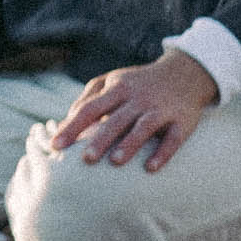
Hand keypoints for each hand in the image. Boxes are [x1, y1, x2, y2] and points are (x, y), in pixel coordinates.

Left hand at [44, 52, 221, 173]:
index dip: (72, 127)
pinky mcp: (182, 121)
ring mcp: (161, 109)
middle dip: (100, 139)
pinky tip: (150, 168)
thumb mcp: (112, 81)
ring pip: (144, 126)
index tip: (55, 146)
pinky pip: (173, 138)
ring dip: (130, 144)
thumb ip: (88, 98)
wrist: (185, 73)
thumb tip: (65, 121)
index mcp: (118, 88)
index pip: (90, 108)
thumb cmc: (138, 83)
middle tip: (85, 159)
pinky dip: (163, 152)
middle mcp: (138, 98)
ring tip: (115, 161)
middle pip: (116, 119)